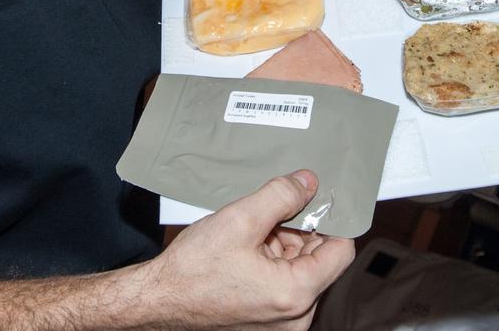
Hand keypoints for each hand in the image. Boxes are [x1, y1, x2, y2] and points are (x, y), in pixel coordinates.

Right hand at [148, 170, 354, 329]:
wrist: (158, 301)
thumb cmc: (192, 270)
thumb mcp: (240, 219)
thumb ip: (281, 196)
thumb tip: (308, 182)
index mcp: (295, 295)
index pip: (341, 251)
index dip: (331, 220)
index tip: (316, 199)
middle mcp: (296, 317)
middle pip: (319, 260)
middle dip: (299, 231)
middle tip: (270, 214)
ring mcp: (281, 323)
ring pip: (299, 271)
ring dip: (282, 245)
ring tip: (251, 233)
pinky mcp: (267, 322)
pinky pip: (283, 284)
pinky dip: (270, 262)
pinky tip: (245, 250)